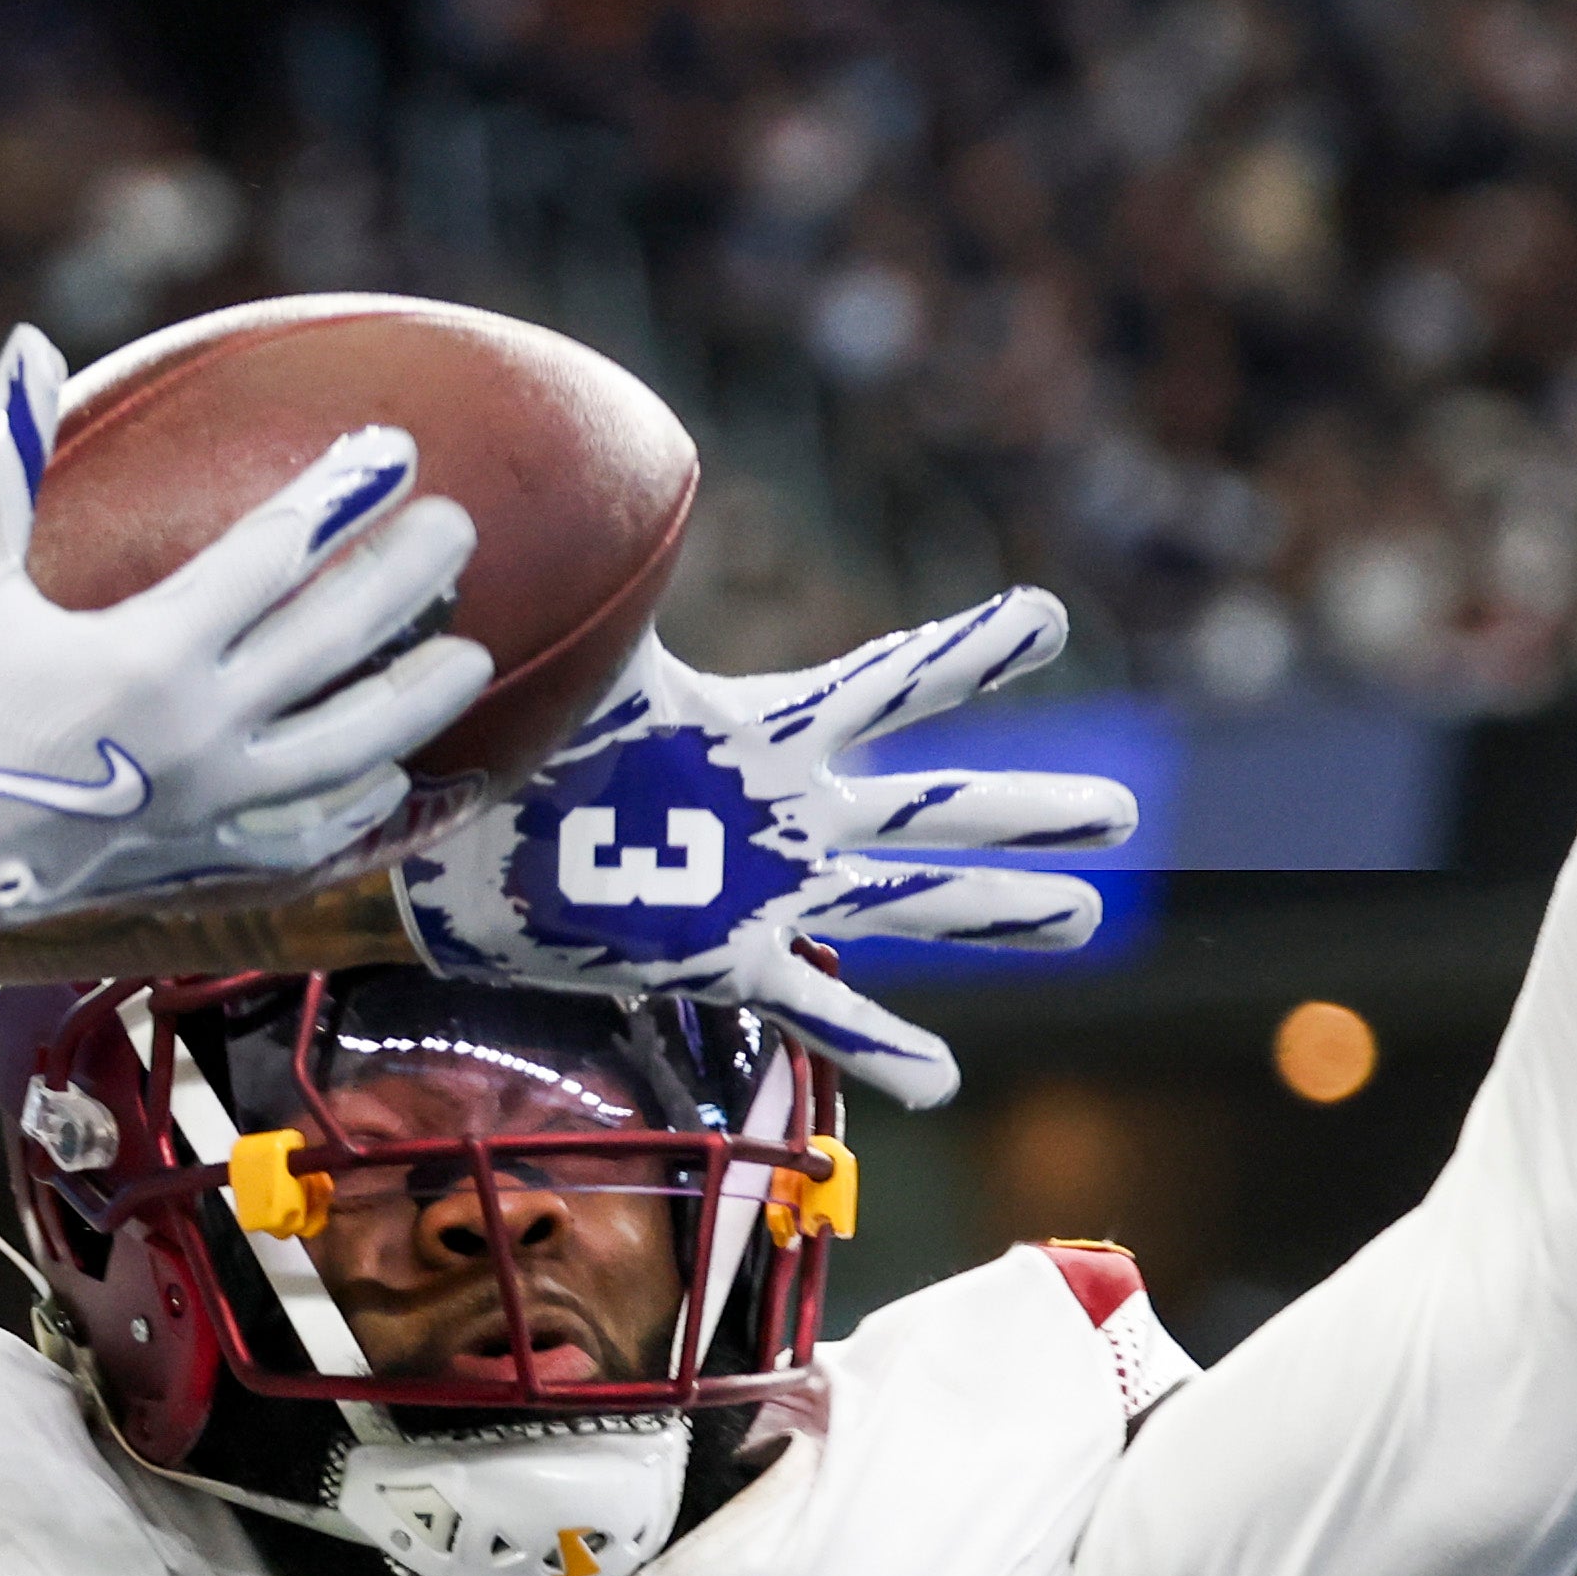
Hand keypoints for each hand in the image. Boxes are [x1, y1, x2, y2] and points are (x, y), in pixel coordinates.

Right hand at [0, 333, 486, 963]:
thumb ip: (3, 457)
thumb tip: (30, 342)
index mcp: (145, 652)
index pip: (273, 556)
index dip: (341, 496)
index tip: (395, 451)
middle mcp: (197, 733)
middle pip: (334, 642)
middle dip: (405, 577)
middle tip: (460, 530)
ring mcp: (207, 806)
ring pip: (347, 750)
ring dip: (415, 699)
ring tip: (470, 658)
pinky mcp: (197, 861)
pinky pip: (305, 838)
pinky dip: (359, 806)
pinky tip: (394, 776)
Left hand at [395, 588, 1136, 1106]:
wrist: (453, 843)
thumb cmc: (517, 745)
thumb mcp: (586, 666)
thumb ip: (618, 591)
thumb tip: (611, 492)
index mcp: (762, 733)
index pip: (889, 682)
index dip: (967, 654)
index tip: (1046, 616)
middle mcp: (784, 813)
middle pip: (936, 806)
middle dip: (1027, 810)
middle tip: (1123, 811)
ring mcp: (766, 891)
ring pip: (910, 901)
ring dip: (996, 910)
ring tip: (1079, 915)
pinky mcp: (724, 960)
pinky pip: (820, 1007)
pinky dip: (880, 1046)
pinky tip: (939, 1083)